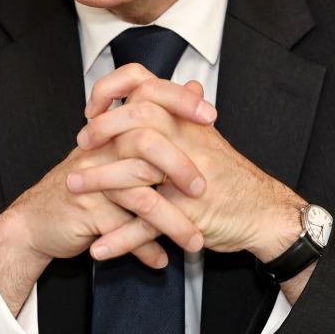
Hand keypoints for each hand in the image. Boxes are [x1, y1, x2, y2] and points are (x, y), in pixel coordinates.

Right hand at [0, 77, 215, 312]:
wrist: (37, 220)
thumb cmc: (84, 185)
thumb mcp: (119, 151)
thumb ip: (158, 122)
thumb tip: (195, 89)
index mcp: (114, 128)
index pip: (147, 97)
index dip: (179, 101)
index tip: (211, 118)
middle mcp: (103, 149)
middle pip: (147, 144)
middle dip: (180, 168)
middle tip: (203, 191)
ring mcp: (93, 180)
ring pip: (141, 196)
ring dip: (173, 222)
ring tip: (195, 241)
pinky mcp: (86, 211)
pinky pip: (124, 230)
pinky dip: (145, 249)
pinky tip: (160, 260)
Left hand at [72, 66, 306, 262]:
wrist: (263, 212)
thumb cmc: (232, 176)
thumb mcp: (210, 139)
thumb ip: (190, 114)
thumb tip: (186, 85)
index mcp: (188, 122)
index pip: (146, 86)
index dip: (114, 90)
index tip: (93, 107)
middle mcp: (188, 143)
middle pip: (137, 122)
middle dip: (101, 132)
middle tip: (81, 144)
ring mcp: (187, 178)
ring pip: (135, 172)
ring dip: (98, 181)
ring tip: (71, 188)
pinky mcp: (188, 214)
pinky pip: (147, 225)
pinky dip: (120, 239)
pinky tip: (98, 248)